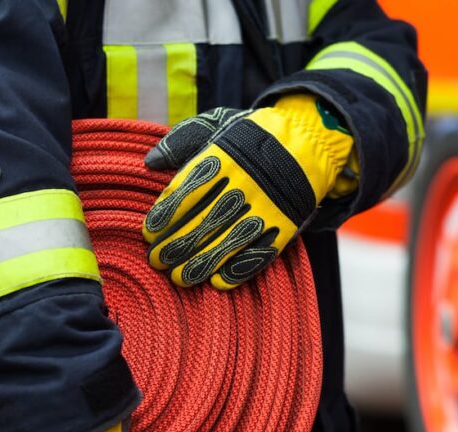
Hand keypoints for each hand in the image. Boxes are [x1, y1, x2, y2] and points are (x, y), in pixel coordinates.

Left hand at [143, 94, 355, 289]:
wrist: (308, 141)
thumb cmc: (249, 138)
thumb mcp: (215, 125)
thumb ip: (181, 141)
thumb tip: (149, 162)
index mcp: (223, 157)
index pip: (187, 191)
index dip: (165, 216)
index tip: (149, 234)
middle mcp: (244, 183)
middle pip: (204, 221)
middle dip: (177, 245)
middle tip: (157, 261)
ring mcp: (267, 206)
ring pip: (229, 241)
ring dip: (202, 263)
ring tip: (179, 277)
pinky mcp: (285, 225)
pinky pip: (261, 253)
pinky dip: (240, 270)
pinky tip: (218, 281)